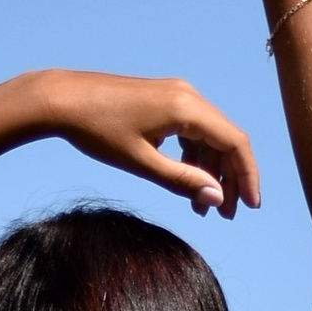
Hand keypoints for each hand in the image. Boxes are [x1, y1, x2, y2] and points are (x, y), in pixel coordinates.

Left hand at [44, 68, 259, 220]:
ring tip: (202, 207)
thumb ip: (182, 181)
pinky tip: (185, 182)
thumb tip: (217, 198)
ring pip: (208, 136)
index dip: (248, 176)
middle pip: (226, 140)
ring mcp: (176, 95)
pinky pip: (191, 130)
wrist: (62, 99)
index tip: (250, 207)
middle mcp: (188, 96)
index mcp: (187, 108)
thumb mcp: (141, 163)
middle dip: (230, 179)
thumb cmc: (97, 130)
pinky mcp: (163, 100)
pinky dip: (193, 157)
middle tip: (225, 215)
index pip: (235, 143)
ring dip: (210, 171)